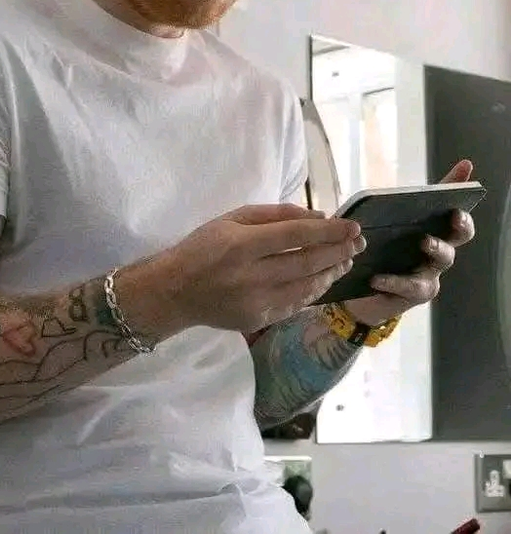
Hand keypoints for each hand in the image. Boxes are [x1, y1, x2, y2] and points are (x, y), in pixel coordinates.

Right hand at [136, 203, 364, 334]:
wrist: (176, 291)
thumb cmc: (203, 247)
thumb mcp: (231, 218)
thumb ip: (274, 215)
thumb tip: (317, 217)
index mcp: (241, 244)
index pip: (296, 235)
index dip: (329, 231)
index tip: (352, 226)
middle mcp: (251, 275)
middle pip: (307, 263)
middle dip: (339, 251)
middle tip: (359, 242)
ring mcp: (256, 302)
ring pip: (307, 287)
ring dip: (332, 272)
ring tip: (346, 260)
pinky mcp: (258, 320)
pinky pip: (297, 305)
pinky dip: (315, 291)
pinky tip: (325, 279)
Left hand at [344, 160, 475, 326]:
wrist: (357, 288)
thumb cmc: (367, 249)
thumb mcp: (365, 225)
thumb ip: (368, 211)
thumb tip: (363, 197)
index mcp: (426, 226)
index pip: (445, 201)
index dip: (458, 185)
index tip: (465, 168)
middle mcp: (436, 247)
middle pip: (460, 234)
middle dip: (462, 223)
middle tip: (454, 216)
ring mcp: (431, 270)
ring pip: (445, 258)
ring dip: (437, 248)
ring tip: (424, 241)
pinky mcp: (417, 292)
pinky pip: (411, 285)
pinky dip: (394, 280)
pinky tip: (377, 277)